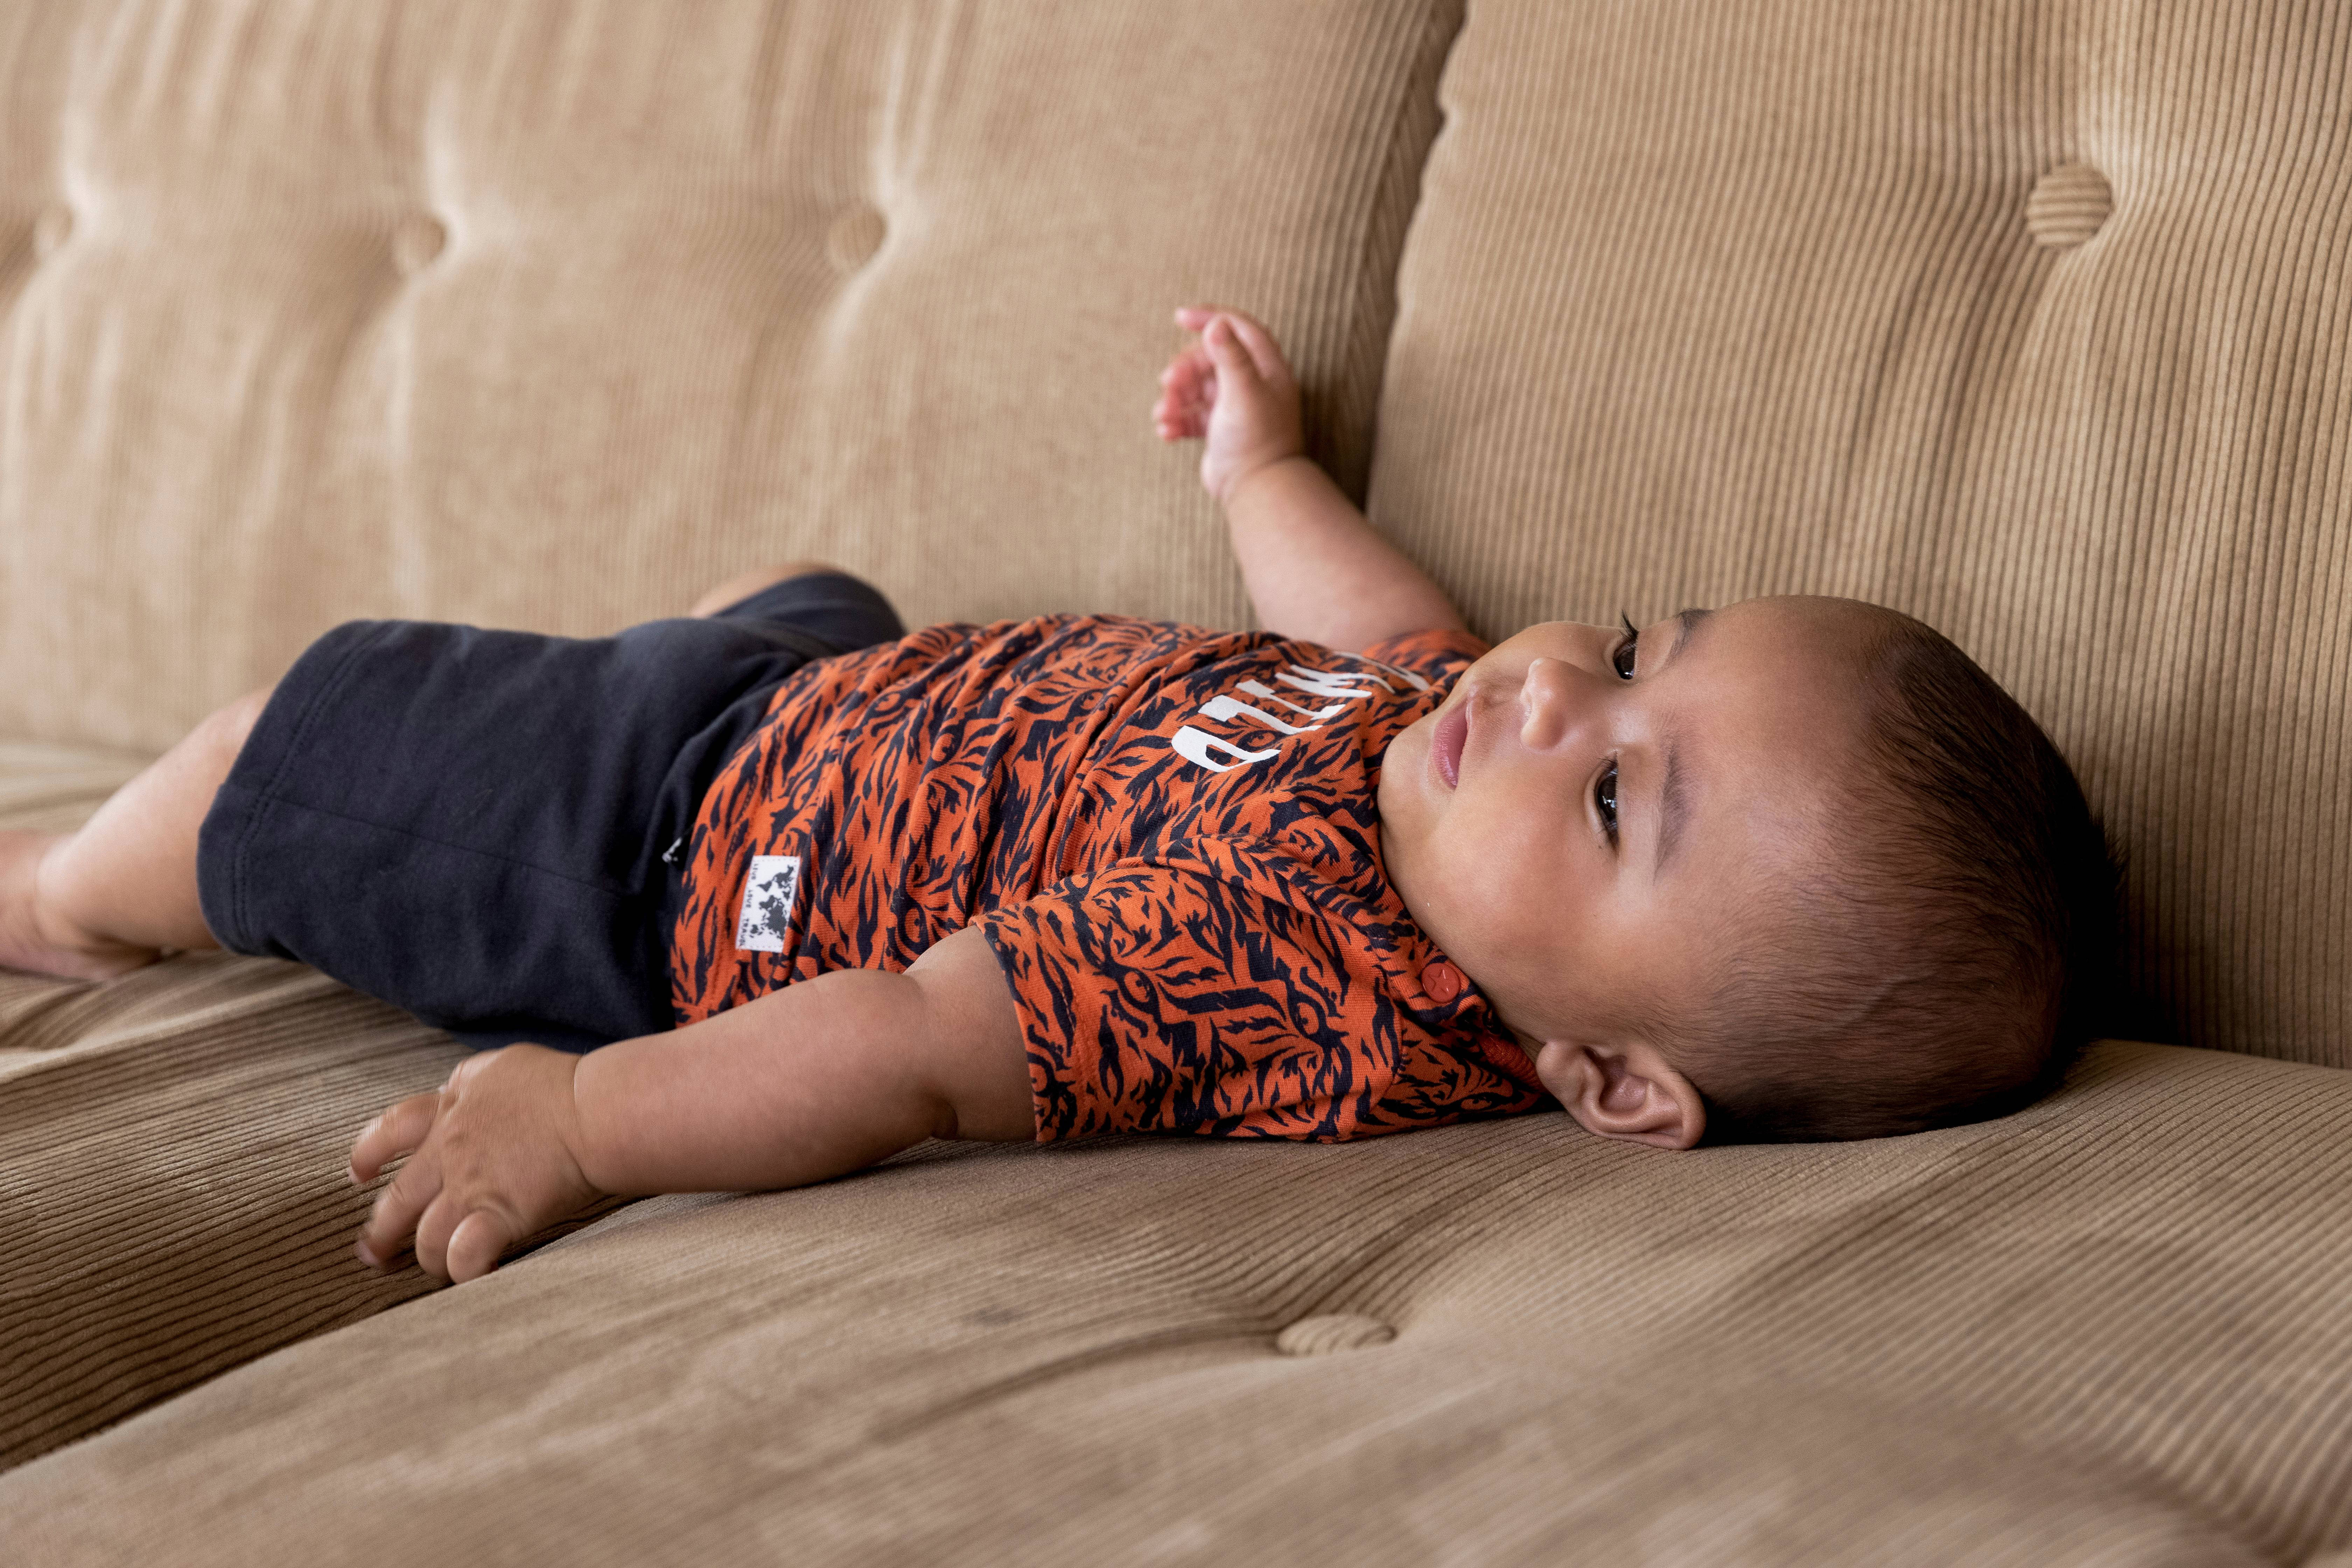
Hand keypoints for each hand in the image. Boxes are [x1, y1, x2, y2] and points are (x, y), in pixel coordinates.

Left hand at [348, 1044, 605, 1284]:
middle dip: (381, 1233)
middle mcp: (450, 1152)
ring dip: (428, 1259)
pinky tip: (475, 1276)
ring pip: (427, 1239)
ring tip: (438, 1271)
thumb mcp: (504, 1066)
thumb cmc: (561, 1085)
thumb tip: (459, 1090)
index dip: (369, 1154)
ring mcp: (470, 1187)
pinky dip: (465, 1272)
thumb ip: (473, 1082)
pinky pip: (464, 1257)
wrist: (593, 1110)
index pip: (392, 1129)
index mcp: (451, 1110)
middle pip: (398, 1200)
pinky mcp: (497, 1216)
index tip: (358, 1174)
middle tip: (373, 1255)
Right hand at [1153, 304, 1305, 504]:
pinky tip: (1167, 433)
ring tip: (1163, 416)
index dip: (1211, 318)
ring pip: (1195, 388)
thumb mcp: (1243, 391)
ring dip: (1174, 399)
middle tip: (1168, 384)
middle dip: (1184, 369)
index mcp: (1265, 369)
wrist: (1257, 491)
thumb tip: (1216, 323)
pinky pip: (1190, 416)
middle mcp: (1251, 384)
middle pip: (1208, 359)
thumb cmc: (1256, 440)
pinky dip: (1176, 420)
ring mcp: (1233, 407)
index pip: (1238, 328)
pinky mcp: (1218, 429)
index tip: (1180, 317)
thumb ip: (1230, 356)